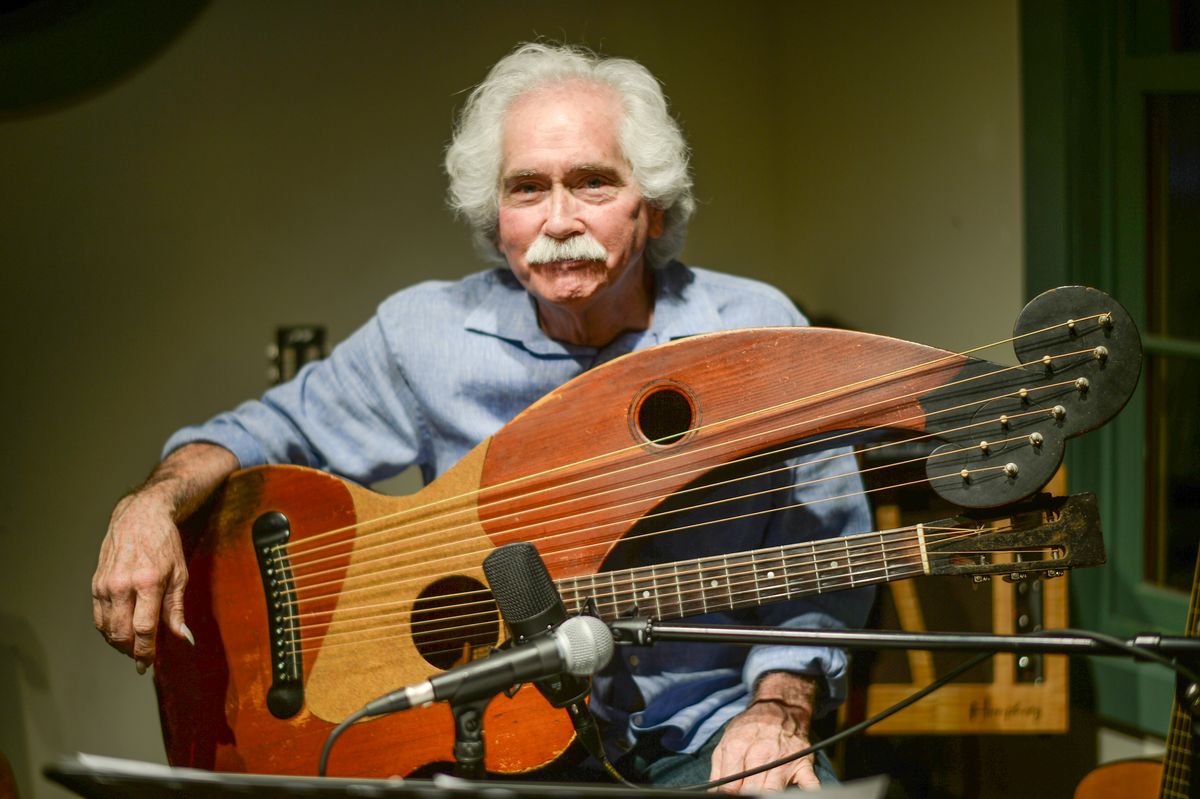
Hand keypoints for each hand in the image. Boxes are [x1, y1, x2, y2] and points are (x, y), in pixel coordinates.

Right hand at [92, 488, 192, 672]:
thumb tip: (185, 639)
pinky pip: (98, 617)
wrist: (139, 517)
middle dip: (131, 652)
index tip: (147, 665)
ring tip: (133, 647)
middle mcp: (122, 585)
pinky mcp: (95, 584)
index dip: (146, 651)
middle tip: (142, 659)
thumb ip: (177, 610)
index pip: (143, 629)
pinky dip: (108, 630)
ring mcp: (105, 585)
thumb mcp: (180, 575)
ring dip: (118, 644)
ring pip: (106, 628)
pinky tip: (120, 632)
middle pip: (121, 633)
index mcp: (148, 582)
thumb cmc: (165, 545)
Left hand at [709, 673, 819, 793]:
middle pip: (751, 790)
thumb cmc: (750, 728)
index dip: (728, 796)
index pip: (730, 786)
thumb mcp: (726, 741)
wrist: (779, 707)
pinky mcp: (803, 764)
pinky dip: (808, 793)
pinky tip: (799, 795)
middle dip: (747, 796)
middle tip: (745, 796)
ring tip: (762, 796)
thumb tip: (714, 793)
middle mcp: (761, 754)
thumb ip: (718, 770)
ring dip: (767, 796)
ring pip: (774, 791)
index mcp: (738, 748)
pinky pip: (810, 784)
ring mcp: (783, 760)